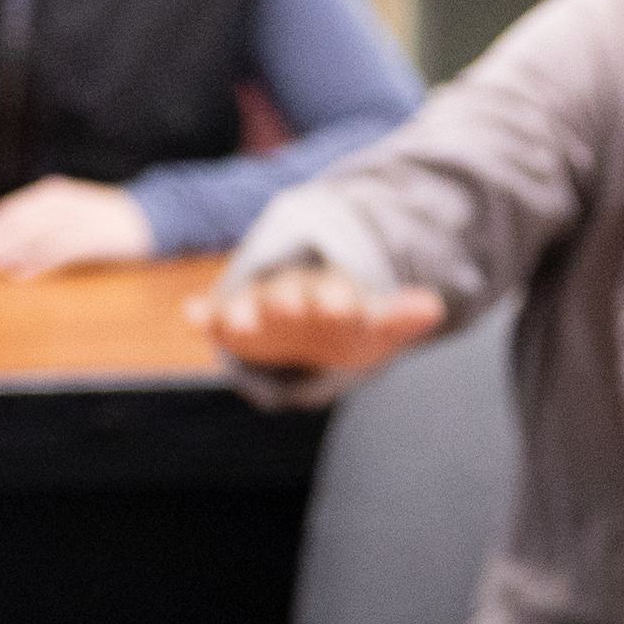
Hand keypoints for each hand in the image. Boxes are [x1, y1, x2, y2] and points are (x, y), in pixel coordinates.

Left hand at [0, 176, 158, 279]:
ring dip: (4, 254)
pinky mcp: (96, 233)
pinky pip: (60, 247)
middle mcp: (59, 200)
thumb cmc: (100, 226)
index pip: (6, 213)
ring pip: (33, 233)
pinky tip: (18, 275)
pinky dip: (37, 261)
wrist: (150, 216)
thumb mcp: (63, 226)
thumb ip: (33, 240)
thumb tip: (0, 263)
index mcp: (48, 196)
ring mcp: (78, 215)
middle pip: (13, 222)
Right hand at [190, 257, 447, 375]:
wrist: (312, 324)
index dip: (339, 299)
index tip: (343, 306)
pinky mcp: (233, 321)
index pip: (336, 292)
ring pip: (252, 304)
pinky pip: (216, 314)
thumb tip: (435, 306)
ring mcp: (261, 307)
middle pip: (290, 293)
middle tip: (289, 306)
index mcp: (332, 294)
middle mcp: (294, 295)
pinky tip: (188, 313)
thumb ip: (400, 318)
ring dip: (245, 310)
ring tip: (238, 320)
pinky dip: (203, 314)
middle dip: (290, 300)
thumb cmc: (348, 330)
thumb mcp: (377, 330)